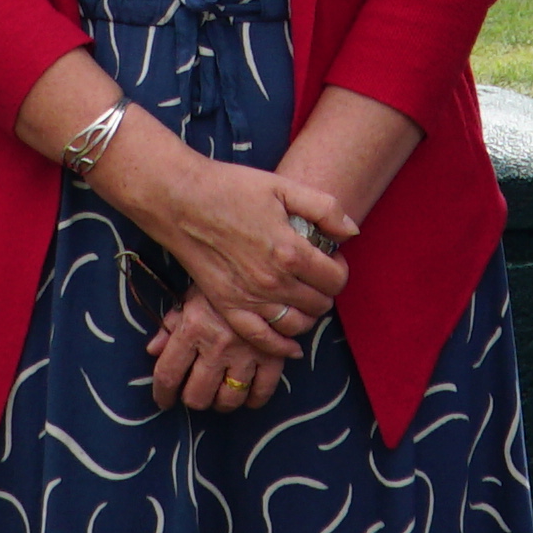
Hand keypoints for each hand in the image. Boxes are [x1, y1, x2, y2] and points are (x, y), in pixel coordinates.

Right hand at [117, 145, 347, 355]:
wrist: (181, 200)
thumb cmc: (232, 188)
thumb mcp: (284, 186)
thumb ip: (325, 208)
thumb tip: (351, 232)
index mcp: (291, 251)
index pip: (336, 279)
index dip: (340, 268)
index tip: (331, 256)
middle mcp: (273, 282)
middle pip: (320, 303)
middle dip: (326, 290)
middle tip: (316, 273)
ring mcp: (250, 299)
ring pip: (297, 325)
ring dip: (309, 315)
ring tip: (304, 296)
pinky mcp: (228, 307)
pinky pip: (262, 340)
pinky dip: (281, 347)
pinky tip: (291, 345)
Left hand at [142, 297, 288, 412]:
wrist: (263, 268)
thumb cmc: (220, 285)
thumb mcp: (189, 298)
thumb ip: (170, 326)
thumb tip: (153, 351)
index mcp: (192, 328)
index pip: (168, 374)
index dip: (162, 394)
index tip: (164, 400)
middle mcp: (217, 345)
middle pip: (197, 396)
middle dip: (193, 399)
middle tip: (195, 393)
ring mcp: (247, 353)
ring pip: (229, 399)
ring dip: (221, 403)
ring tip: (219, 395)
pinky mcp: (273, 356)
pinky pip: (262, 392)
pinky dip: (254, 400)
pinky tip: (247, 395)